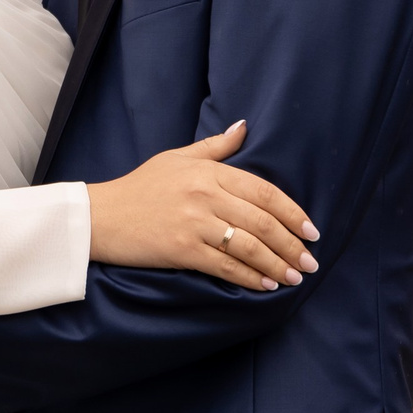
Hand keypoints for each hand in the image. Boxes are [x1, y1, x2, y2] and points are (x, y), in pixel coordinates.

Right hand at [85, 121, 320, 290]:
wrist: (101, 215)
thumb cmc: (140, 186)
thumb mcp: (176, 158)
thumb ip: (215, 146)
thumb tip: (244, 127)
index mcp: (208, 172)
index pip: (263, 191)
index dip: (293, 213)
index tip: (311, 231)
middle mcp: (205, 195)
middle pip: (262, 221)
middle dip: (292, 245)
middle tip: (310, 261)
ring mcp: (194, 223)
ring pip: (248, 246)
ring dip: (277, 265)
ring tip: (294, 277)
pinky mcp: (182, 250)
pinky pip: (225, 266)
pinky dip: (249, 278)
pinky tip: (265, 285)